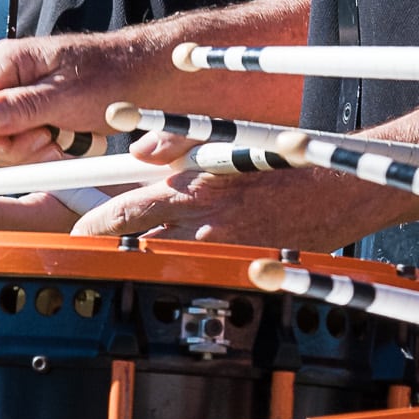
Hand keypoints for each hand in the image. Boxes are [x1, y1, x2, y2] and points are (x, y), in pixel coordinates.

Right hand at [0, 31, 155, 155]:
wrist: (147, 77)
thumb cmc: (114, 76)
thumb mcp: (68, 96)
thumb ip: (24, 107)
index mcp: (7, 62)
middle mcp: (7, 78)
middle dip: (7, 147)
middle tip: (42, 144)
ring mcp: (20, 98)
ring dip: (27, 153)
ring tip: (59, 143)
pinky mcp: (34, 115)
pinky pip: (20, 144)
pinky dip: (40, 153)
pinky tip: (63, 146)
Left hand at [74, 157, 416, 249]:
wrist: (341, 187)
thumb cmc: (280, 160)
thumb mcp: (224, 142)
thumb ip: (175, 144)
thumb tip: (138, 152)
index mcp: (191, 186)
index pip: (123, 214)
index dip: (93, 228)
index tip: (78, 235)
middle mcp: (202, 222)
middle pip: (135, 247)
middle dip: (106, 253)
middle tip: (88, 257)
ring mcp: (223, 251)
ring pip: (164, 264)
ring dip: (142, 264)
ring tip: (124, 267)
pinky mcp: (245, 268)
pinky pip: (202, 276)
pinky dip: (185, 274)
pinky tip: (178, 276)